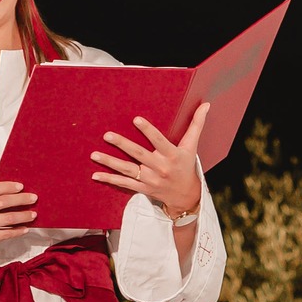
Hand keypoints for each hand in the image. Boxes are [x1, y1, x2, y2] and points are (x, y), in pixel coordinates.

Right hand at [0, 180, 37, 250]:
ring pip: (7, 218)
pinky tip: (23, 229)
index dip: (7, 186)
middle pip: (3, 202)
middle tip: (32, 198)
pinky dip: (17, 231)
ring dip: (23, 215)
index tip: (19, 187)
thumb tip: (6, 192)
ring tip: (32, 214)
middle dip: (21, 199)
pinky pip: (5, 233)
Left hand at [91, 102, 208, 217]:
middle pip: (139, 154)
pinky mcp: (142, 188)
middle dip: (123, 145)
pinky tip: (96, 174)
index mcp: (172, 155)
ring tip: (95, 154)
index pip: (159, 141)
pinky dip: (110, 179)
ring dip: (110, 162)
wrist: (186, 196)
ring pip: (128, 170)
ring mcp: (150, 179)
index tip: (136, 119)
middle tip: (107, 135)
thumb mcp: (192, 146)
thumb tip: (206, 104)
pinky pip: (124, 183)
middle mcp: (160, 168)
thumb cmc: (186, 166)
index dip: (148, 130)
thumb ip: (196, 125)